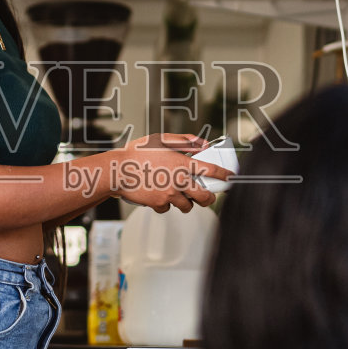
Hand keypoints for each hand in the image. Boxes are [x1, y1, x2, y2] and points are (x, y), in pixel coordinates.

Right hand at [109, 134, 233, 212]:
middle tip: (207, 196)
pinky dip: (166, 205)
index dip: (225, 175)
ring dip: (187, 202)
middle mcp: (179, 181)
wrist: (116, 171)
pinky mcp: (158, 204)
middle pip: (205, 197)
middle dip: (209, 198)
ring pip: (187, 205)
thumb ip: (184, 141)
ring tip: (180, 195)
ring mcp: (169, 194)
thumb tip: (202, 144)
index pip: (211, 171)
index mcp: (182, 163)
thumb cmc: (136, 153)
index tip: (231, 178)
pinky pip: (168, 208)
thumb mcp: (161, 139)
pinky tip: (160, 196)